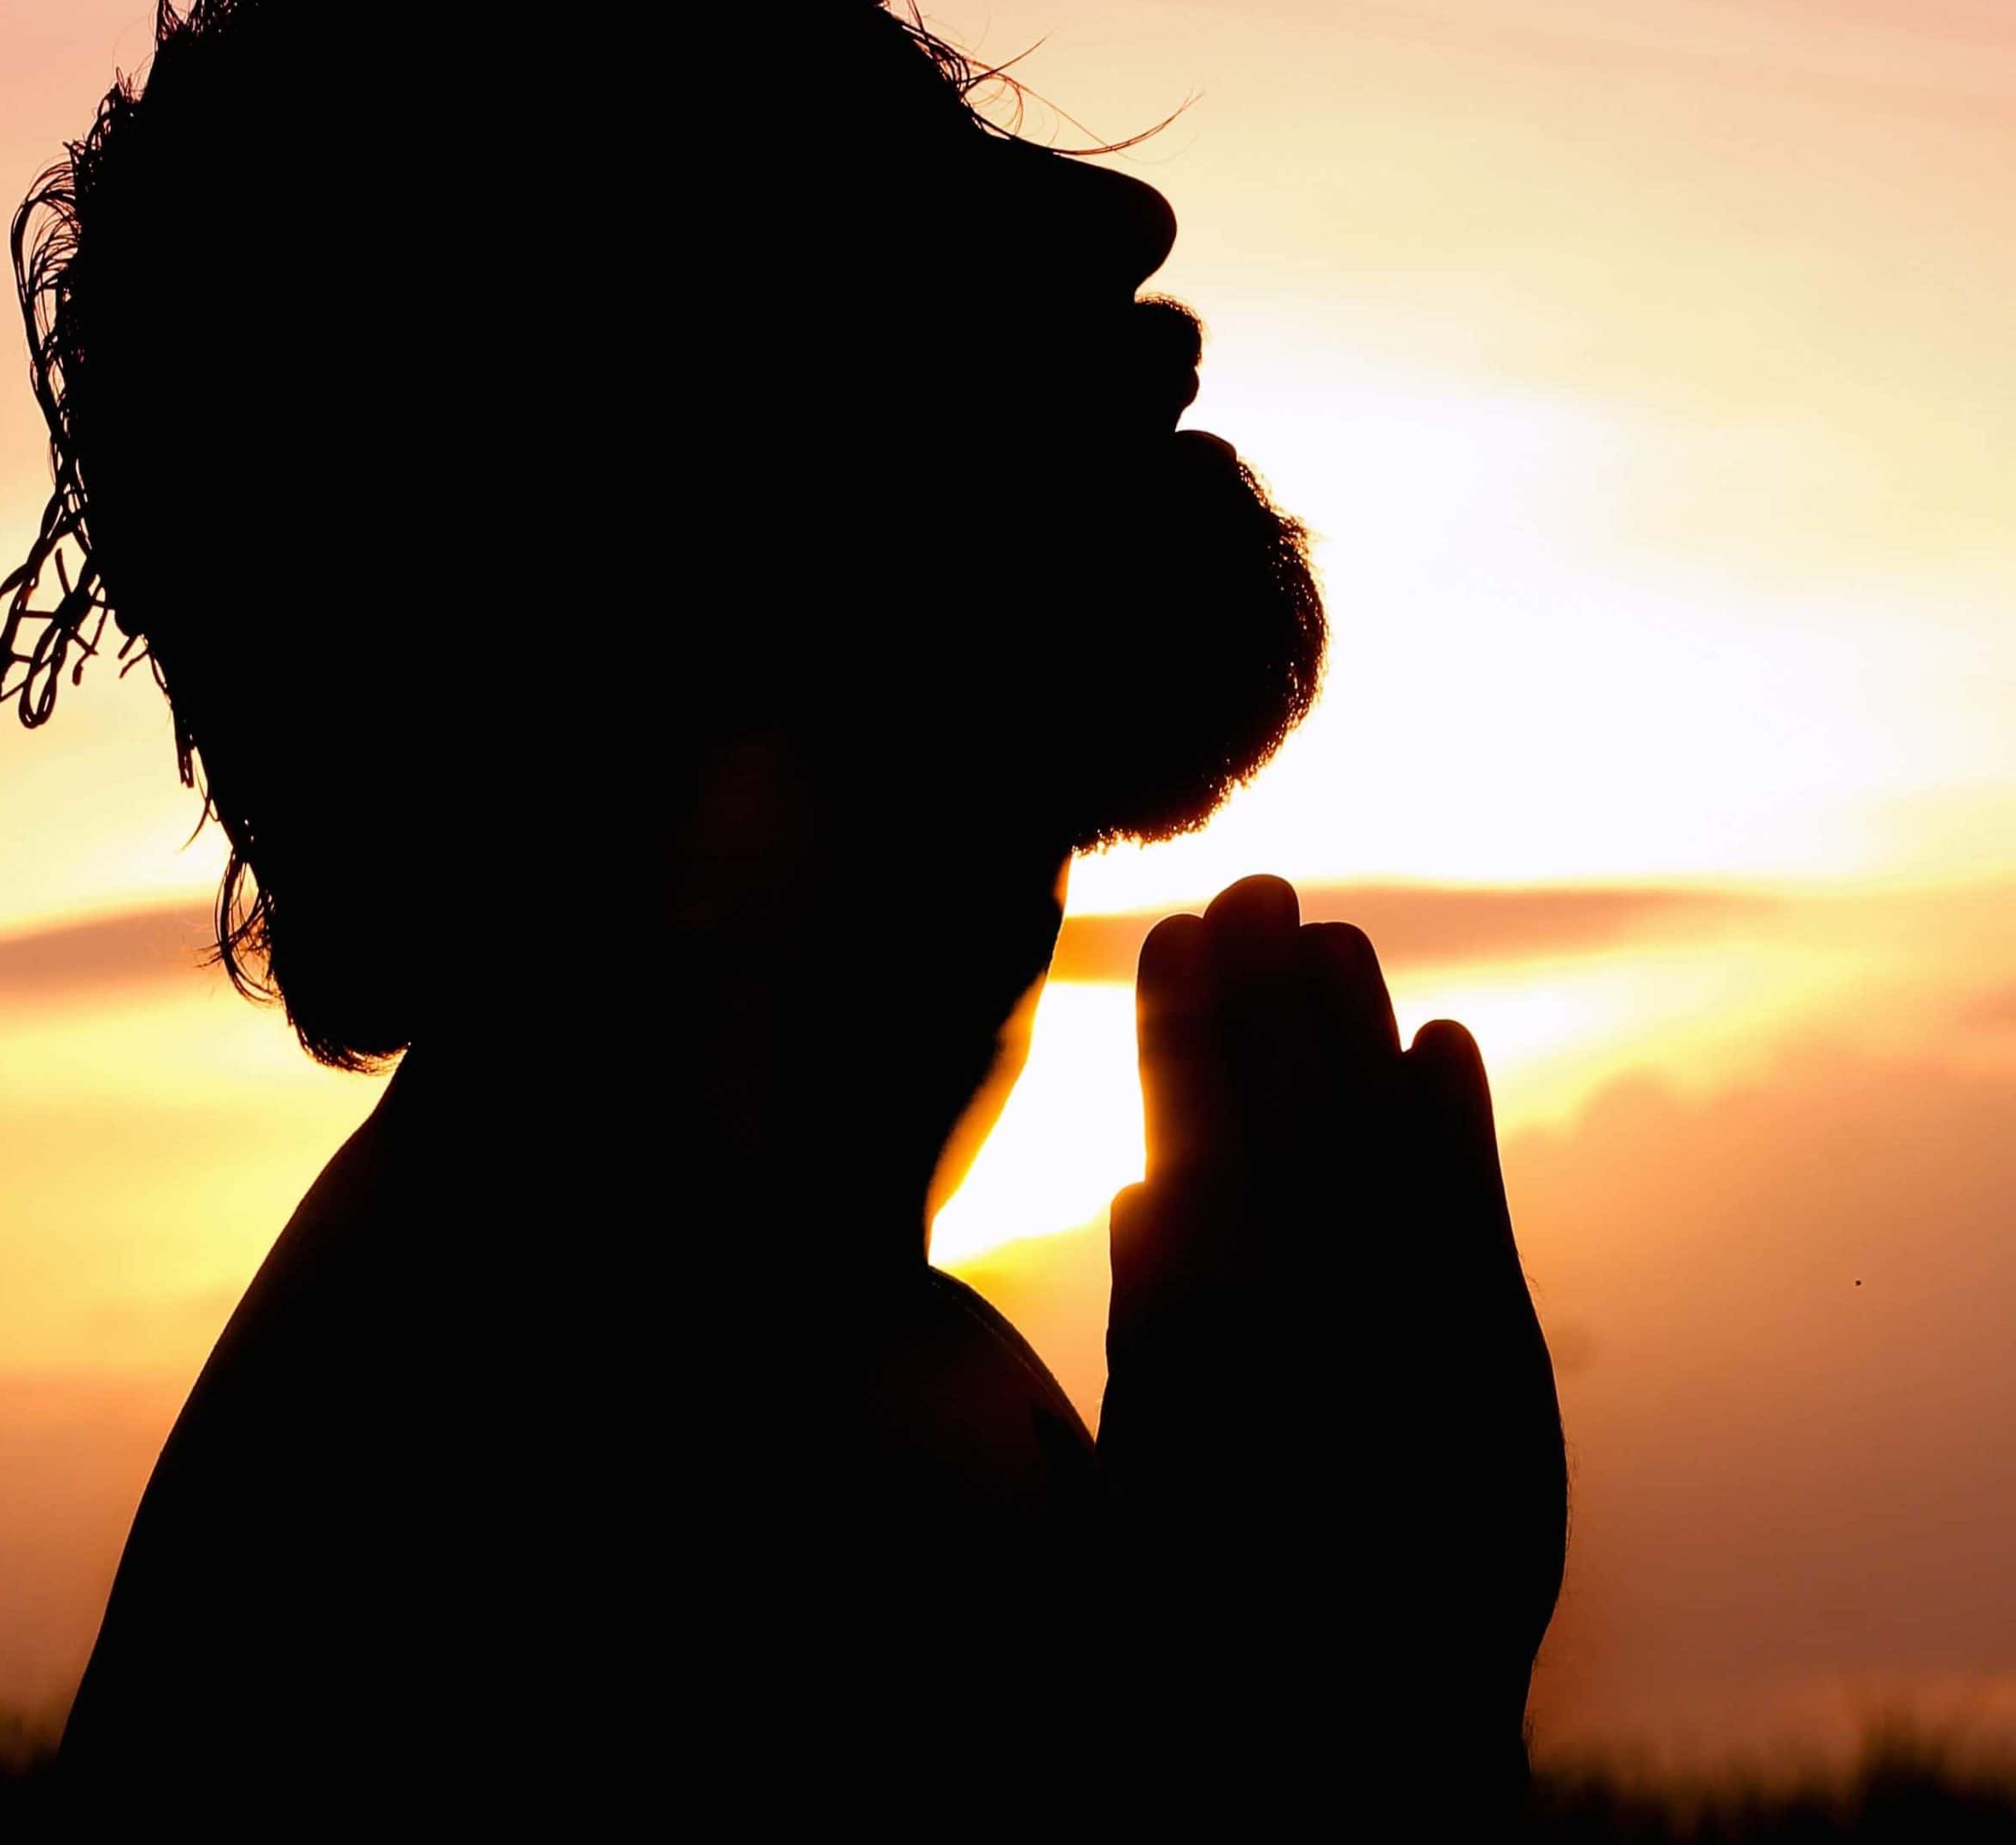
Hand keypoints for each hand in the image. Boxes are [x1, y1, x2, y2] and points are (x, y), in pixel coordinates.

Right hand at [1099, 875, 1565, 1779]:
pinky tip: (1446, 1048)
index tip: (1173, 934)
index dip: (1185, 1035)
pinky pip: (1483, 1234)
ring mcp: (1425, 1369)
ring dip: (1364, 1040)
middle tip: (1256, 885)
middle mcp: (1324, 1346)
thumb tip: (1137, 1187)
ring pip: (1393, 1164)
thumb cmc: (1204, 1630)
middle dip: (1276, 1002)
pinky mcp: (1506, 1398)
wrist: (1359, 1759)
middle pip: (1302, 1134)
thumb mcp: (1139, 1483)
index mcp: (1212, 1359)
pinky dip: (1467, 1138)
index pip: (1198, 1155)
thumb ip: (1145, 1335)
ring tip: (1338, 941)